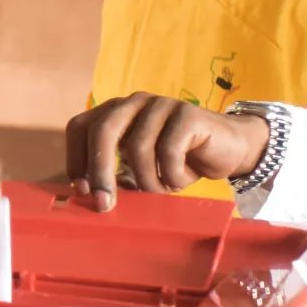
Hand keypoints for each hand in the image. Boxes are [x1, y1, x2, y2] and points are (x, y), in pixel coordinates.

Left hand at [65, 94, 267, 211]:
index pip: (80, 127)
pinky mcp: (187, 113)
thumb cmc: (179, 162)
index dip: (76, 158)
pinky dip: (171, 176)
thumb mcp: (141, 171)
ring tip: (160, 193)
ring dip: (147, 181)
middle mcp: (134, 102)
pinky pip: (168, 151)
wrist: (229, 149)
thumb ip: (117, 178)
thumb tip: (88, 196)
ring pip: (137, 147)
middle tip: (103, 204)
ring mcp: (160, 104)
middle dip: (99, 171)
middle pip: (102, 131)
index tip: (81, 190)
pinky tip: (180, 180)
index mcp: (115, 112)